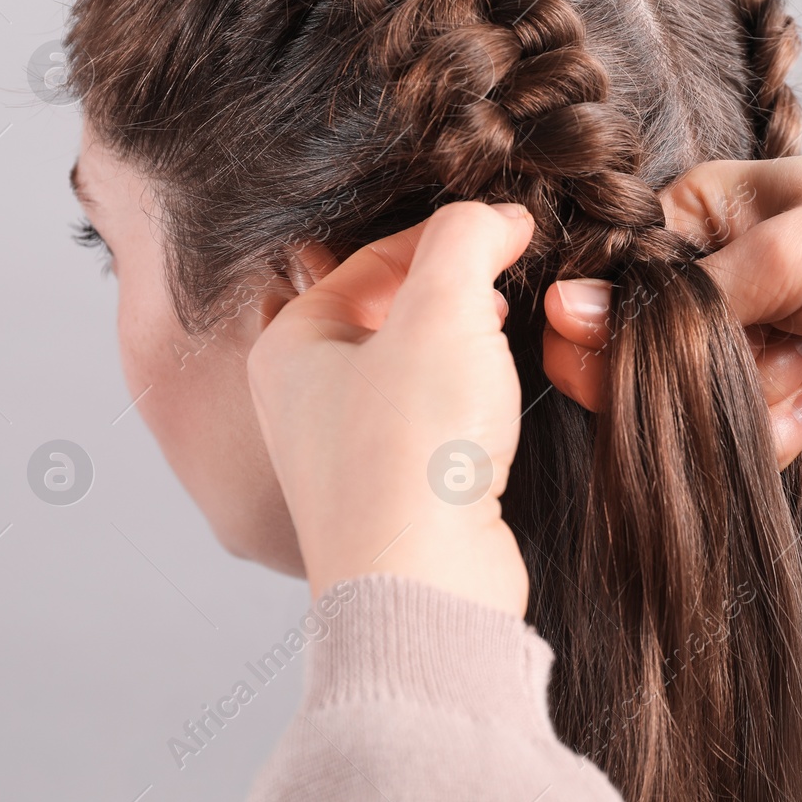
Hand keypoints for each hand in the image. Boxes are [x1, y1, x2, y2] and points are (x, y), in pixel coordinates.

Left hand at [247, 202, 534, 615]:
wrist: (424, 585)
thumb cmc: (410, 454)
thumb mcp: (443, 313)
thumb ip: (466, 240)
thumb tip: (497, 217)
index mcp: (291, 346)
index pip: (371, 258)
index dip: (447, 235)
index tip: (510, 230)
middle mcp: (305, 399)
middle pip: (390, 310)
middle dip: (455, 290)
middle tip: (508, 281)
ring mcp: (346, 452)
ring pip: (413, 366)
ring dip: (465, 343)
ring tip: (507, 334)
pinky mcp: (393, 494)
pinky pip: (431, 421)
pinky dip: (468, 398)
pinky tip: (500, 401)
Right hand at [543, 155, 801, 464]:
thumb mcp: (784, 251)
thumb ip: (679, 298)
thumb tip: (566, 311)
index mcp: (691, 220)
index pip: (604, 284)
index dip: (601, 329)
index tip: (621, 351)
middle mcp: (703, 285)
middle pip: (632, 359)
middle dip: (688, 374)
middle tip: (759, 349)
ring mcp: (740, 346)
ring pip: (686, 410)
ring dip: (748, 400)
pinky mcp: (775, 398)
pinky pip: (737, 440)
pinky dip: (776, 430)